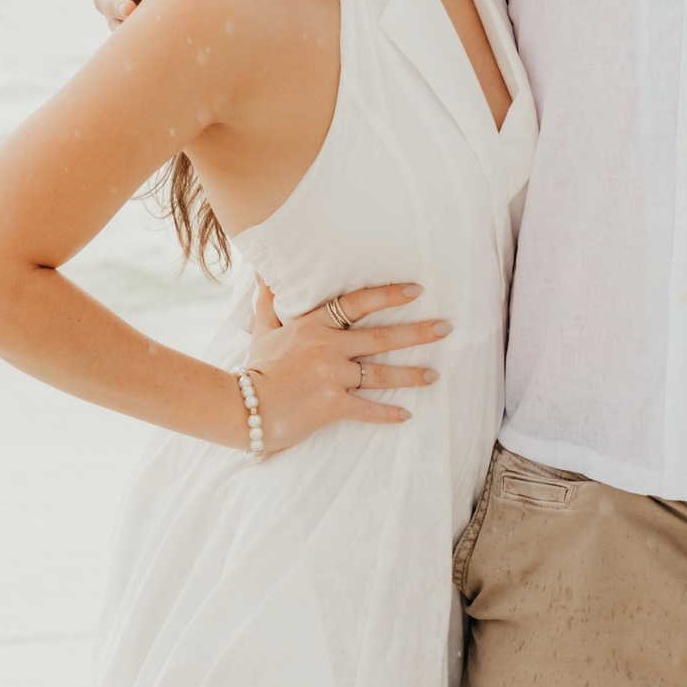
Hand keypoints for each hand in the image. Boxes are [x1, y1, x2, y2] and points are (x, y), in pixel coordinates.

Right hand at [241, 279, 447, 454]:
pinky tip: (406, 415)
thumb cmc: (255, 368)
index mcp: (313, 325)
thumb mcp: (262, 329)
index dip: (388, 295)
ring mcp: (330, 377)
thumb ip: (269, 301)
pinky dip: (387, 413)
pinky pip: (366, 409)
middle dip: (417, 332)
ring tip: (434, 375)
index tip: (415, 291)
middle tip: (445, 328)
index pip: (356, 303)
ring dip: (410, 374)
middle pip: (381, 336)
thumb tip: (262, 271)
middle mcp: (327, 348)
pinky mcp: (331, 405)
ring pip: (380, 373)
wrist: (241, 408)